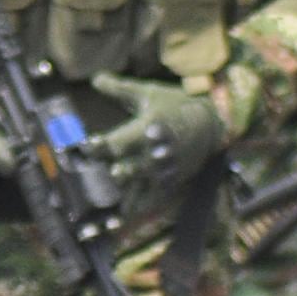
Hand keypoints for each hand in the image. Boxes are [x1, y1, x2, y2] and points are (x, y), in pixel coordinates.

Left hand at [92, 73, 226, 208]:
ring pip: (138, 188)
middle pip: (127, 169)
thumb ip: (119, 89)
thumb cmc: (176, 105)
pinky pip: (151, 198)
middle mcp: (157, 152)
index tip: (84, 148)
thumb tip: (95, 78)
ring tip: (102, 206)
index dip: (99, 147)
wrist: (212, 123)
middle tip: (89, 180)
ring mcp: (165, 170)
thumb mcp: (149, 93)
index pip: (119, 142)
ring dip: (120, 195)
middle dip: (109, 175)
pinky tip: (120, 217)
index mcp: (150, 127)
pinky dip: (136, 207)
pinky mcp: (171, 181)